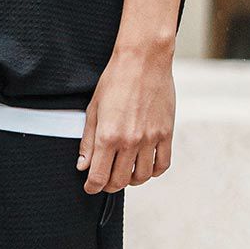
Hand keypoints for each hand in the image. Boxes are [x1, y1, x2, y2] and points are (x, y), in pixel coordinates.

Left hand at [76, 38, 174, 193]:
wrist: (143, 61)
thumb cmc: (115, 81)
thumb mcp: (93, 109)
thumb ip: (88, 141)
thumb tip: (83, 166)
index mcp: (108, 136)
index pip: (99, 177)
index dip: (92, 187)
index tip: (90, 187)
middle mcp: (130, 141)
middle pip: (120, 181)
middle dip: (108, 186)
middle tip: (104, 180)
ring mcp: (150, 138)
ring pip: (142, 177)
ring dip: (131, 180)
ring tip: (124, 172)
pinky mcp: (166, 133)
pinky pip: (162, 164)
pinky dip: (152, 171)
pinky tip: (144, 165)